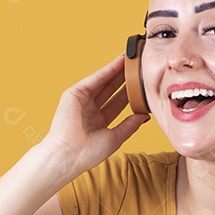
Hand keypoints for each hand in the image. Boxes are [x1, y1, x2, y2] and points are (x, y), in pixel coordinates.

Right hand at [37, 52, 149, 178]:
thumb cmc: (88, 152)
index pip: (117, 103)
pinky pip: (95, 79)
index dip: (129, 93)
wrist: (69, 155)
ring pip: (104, 82)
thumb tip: (145, 115)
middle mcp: (89, 109)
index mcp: (98, 122)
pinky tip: (120, 61)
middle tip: (139, 67)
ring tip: (133, 59)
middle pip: (111, 90)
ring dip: (118, 70)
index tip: (142, 84)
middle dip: (125, 78)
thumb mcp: (115, 137)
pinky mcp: (74, 93)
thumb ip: (130, 124)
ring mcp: (81, 100)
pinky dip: (108, 69)